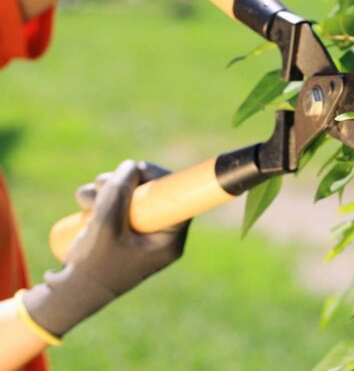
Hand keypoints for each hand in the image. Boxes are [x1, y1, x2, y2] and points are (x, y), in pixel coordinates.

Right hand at [22, 160, 189, 337]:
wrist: (68, 295)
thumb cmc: (93, 266)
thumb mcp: (106, 225)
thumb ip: (120, 192)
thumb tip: (132, 166)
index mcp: (168, 241)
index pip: (178, 200)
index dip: (160, 178)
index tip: (140, 169)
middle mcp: (159, 236)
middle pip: (153, 194)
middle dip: (125, 182)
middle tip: (102, 182)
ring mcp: (140, 234)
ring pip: (132, 197)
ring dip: (108, 188)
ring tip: (84, 198)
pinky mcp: (122, 233)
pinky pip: (118, 206)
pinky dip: (102, 199)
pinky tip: (84, 201)